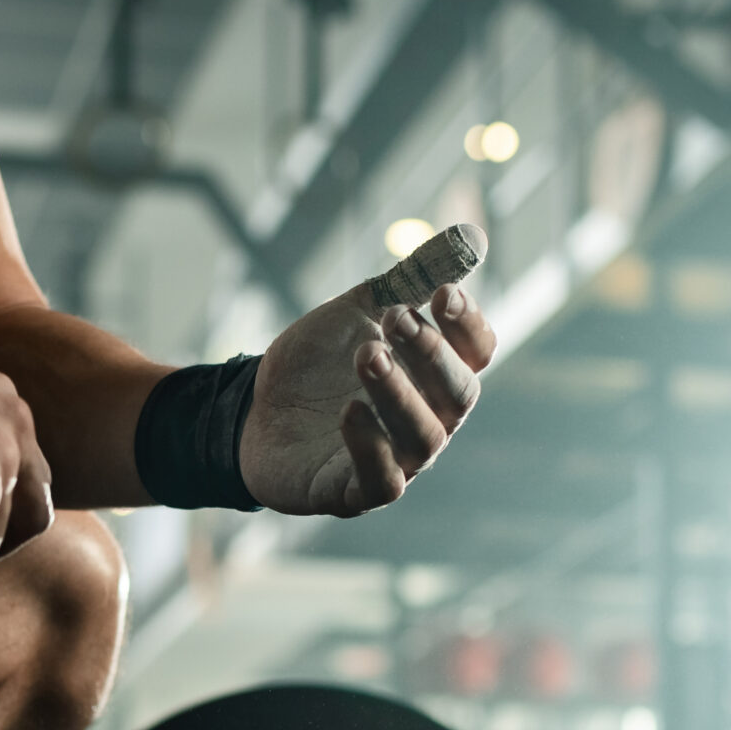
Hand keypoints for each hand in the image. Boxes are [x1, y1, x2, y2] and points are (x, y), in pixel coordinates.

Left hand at [238, 251, 496, 517]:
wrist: (252, 410)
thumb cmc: (319, 364)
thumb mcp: (360, 310)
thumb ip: (411, 278)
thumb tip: (469, 236)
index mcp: (435, 375)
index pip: (477, 352)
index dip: (467, 324)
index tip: (441, 292)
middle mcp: (428, 420)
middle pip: (458, 394)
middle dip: (431, 355)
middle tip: (395, 319)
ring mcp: (397, 461)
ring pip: (424, 437)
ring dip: (399, 394)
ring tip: (367, 356)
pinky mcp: (355, 493)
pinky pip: (382, 482)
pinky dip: (371, 447)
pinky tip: (349, 412)